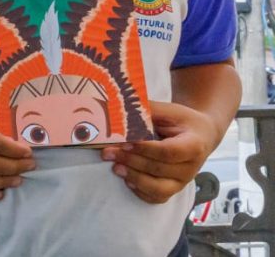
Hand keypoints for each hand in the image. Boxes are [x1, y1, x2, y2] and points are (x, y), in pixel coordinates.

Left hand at [100, 100, 220, 203]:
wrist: (201, 135)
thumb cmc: (182, 121)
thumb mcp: (168, 111)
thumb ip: (145, 112)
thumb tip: (116, 111)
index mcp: (194, 145)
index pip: (169, 152)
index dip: (145, 149)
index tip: (125, 143)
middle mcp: (191, 167)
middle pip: (160, 169)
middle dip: (131, 161)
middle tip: (108, 153)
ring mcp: (183, 181)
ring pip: (159, 188)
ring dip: (134, 178)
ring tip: (115, 167)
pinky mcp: (175, 189)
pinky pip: (157, 198)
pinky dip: (141, 192)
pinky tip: (127, 180)